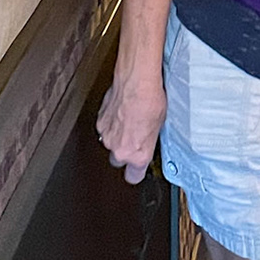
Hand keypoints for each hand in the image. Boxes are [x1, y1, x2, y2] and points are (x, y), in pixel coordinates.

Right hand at [96, 70, 167, 184]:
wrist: (136, 82)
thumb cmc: (150, 101)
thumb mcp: (160, 126)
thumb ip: (149, 141)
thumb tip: (148, 141)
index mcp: (138, 155)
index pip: (134, 177)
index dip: (136, 172)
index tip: (139, 168)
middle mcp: (120, 149)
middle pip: (118, 161)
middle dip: (125, 152)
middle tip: (134, 139)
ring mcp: (107, 137)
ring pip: (110, 144)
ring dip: (117, 137)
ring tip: (129, 122)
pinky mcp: (100, 122)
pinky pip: (105, 129)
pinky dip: (111, 123)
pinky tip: (122, 112)